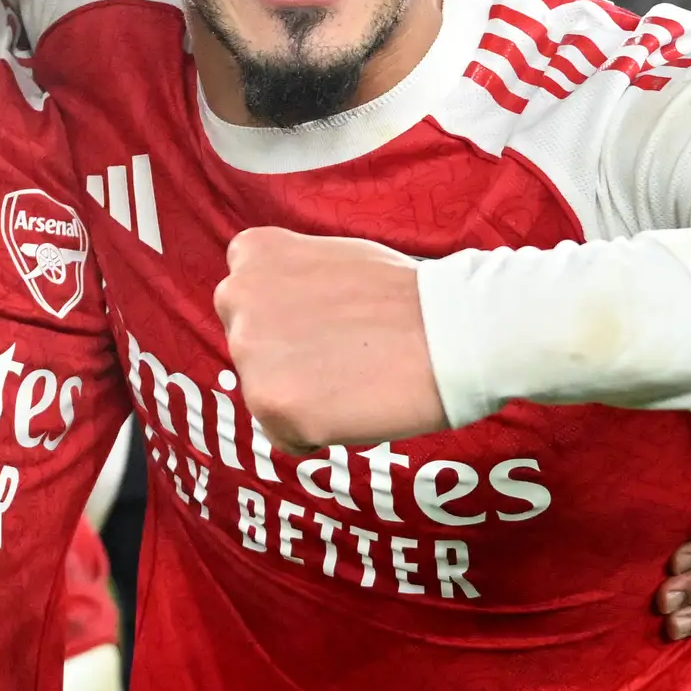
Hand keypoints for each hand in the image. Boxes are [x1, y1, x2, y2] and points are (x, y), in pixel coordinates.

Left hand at [215, 228, 445, 449]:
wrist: (453, 330)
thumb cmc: (408, 297)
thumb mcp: (334, 257)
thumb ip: (292, 280)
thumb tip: (279, 311)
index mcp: (254, 255)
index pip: (246, 300)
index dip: (288, 318)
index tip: (326, 324)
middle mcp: (238, 298)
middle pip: (251, 348)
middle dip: (288, 358)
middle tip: (346, 356)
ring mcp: (251, 352)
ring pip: (264, 393)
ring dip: (302, 396)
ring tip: (356, 379)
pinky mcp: (271, 403)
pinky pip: (284, 435)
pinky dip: (315, 434)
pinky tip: (354, 407)